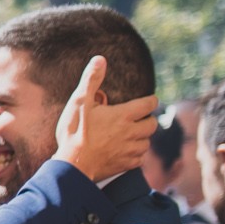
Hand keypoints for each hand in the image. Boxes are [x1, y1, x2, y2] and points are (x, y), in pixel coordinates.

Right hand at [53, 56, 158, 182]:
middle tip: (137, 119)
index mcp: (123, 115)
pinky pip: (139, 159)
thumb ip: (91, 80)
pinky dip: (135, 154)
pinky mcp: (125, 165)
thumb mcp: (79, 102)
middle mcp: (131, 132)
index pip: (149, 104)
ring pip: (146, 142)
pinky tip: (125, 151)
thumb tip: (100, 59)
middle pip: (152, 124)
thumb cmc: (74, 132)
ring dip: (141, 138)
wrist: (72, 165)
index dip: (150, 101)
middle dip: (147, 120)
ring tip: (130, 135)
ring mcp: (130, 150)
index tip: (148, 100)